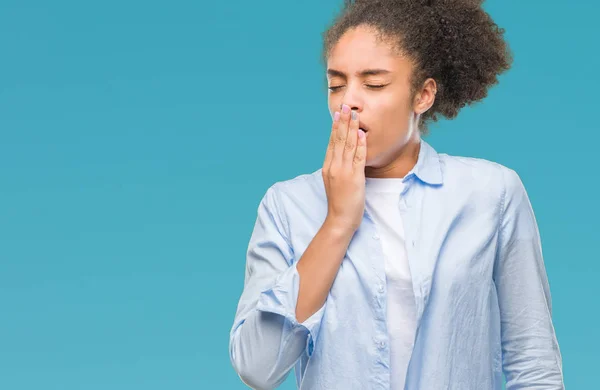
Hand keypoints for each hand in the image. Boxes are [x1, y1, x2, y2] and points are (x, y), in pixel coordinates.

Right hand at [322, 104, 367, 233]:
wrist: (339, 219)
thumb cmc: (339, 202)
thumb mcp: (333, 181)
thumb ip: (337, 167)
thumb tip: (341, 154)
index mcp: (328, 166)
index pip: (332, 142)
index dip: (336, 127)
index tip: (338, 113)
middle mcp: (334, 167)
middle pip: (339, 140)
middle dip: (343, 122)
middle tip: (345, 106)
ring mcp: (343, 172)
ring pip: (348, 145)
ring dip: (352, 128)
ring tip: (354, 114)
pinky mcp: (354, 178)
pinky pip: (358, 158)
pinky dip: (360, 145)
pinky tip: (362, 134)